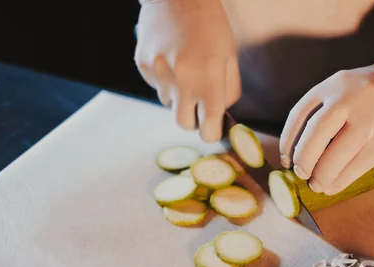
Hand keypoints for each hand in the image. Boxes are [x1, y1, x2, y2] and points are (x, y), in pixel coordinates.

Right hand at [134, 0, 240, 141]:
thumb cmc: (210, 26)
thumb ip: (228, 91)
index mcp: (208, 79)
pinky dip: (165, 79)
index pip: (207, 128)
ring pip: (169, 103)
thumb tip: (219, 116)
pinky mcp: (143, 66)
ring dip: (178, 95)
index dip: (211, 133)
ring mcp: (158, 74)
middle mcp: (180, 81)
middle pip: (183, 124)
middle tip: (199, 102)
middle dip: (193, 119)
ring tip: (185, 68)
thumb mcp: (230, 57)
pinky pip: (156, 86)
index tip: (212, 129)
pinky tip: (171, 58)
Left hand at [279, 57, 373, 194]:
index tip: (285, 160)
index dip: (287, 143)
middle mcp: (350, 100)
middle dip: (305, 161)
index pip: (299, 116)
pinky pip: (357, 167)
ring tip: (317, 184)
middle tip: (302, 174)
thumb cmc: (371, 91)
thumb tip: (298, 151)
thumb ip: (323, 110)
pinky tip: (333, 186)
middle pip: (316, 137)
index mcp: (333, 85)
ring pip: (337, 156)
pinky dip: (341, 180)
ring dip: (323, 176)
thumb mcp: (343, 87)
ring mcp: (370, 120)